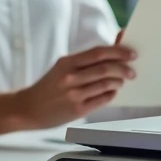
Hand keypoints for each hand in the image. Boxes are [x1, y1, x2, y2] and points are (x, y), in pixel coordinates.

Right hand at [18, 39, 137, 129]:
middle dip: (123, 69)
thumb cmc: (49, 86)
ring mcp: (74, 94)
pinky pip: (102, 100)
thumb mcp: (62, 67)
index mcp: (67, 62)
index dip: (118, 51)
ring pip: (106, 84)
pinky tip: (112, 92)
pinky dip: (111, 94)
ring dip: (119, 82)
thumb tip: (111, 50)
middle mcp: (70, 77)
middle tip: (132, 71)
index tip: (131, 53)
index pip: (98, 53)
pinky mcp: (77, 110)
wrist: (29, 108)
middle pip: (106, 68)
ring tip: (121, 82)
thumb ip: (85, 60)